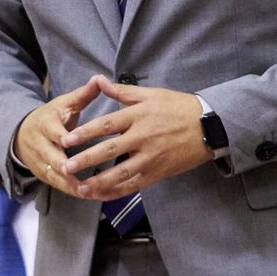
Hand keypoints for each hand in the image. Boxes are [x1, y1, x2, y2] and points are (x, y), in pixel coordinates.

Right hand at [12, 76, 102, 196]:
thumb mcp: (64, 103)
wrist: (22, 133)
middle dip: (63, 167)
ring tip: (90, 191)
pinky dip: (72, 191)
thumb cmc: (51, 117)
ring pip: (54, 175)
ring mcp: (40, 162)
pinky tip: (90, 196)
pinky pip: (58, 186)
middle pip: (51, 157)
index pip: (53, 132)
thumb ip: (82, 95)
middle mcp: (40, 144)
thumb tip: (98, 78)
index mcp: (45, 124)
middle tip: (78, 175)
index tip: (69, 141)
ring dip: (71, 185)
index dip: (60, 137)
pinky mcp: (43, 175)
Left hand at [60, 76, 210, 200]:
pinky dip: (119, 191)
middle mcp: (143, 137)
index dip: (85, 133)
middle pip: (110, 150)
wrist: (210, 126)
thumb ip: (121, 91)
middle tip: (66, 167)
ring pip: (122, 173)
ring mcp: (151, 157)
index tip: (66, 140)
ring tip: (80, 187)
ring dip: (100, 182)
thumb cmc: (178, 107)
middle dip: (87, 160)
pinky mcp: (159, 172)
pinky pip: (136, 184)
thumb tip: (98, 80)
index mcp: (138, 116)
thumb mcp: (151, 94)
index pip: (106, 125)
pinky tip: (103, 195)